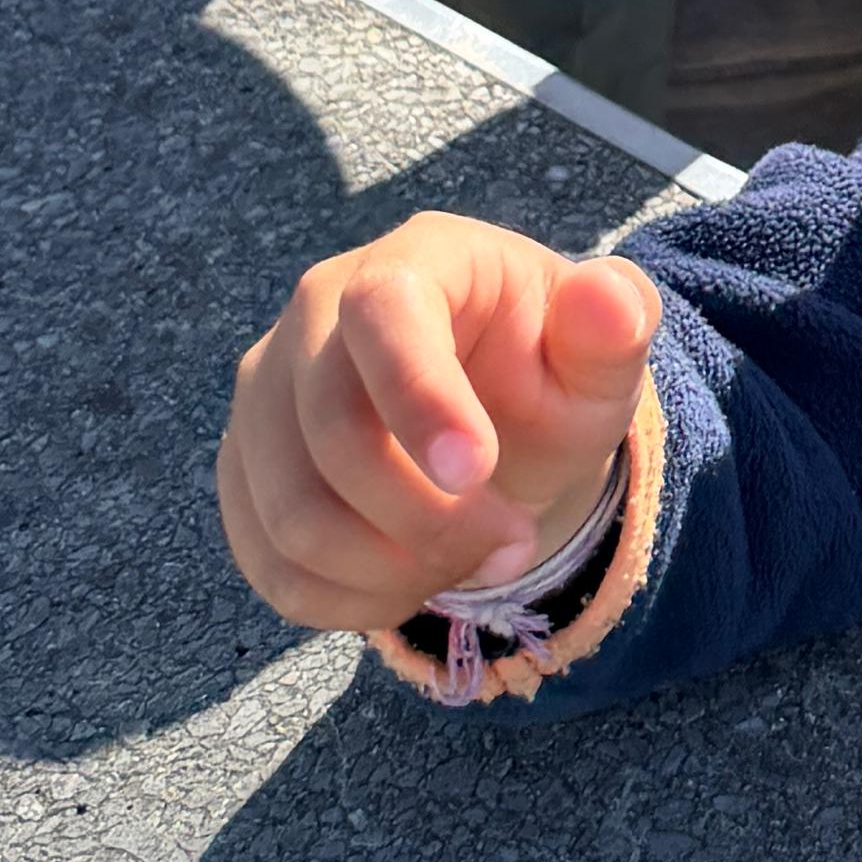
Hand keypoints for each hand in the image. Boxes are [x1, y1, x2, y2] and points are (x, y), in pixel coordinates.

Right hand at [219, 214, 659, 632]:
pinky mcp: (244, 472)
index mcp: (413, 261)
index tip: (477, 472)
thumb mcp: (599, 357)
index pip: (380, 312)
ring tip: (469, 562)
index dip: (419, 397)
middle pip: (331, 432)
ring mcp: (266, 395)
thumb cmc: (546, 376)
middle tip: (513, 543)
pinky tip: (412, 581)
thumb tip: (610, 298)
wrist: (493, 425)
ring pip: (292, 514)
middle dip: (430, 517)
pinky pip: (272, 564)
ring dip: (392, 568)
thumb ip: (617, 326)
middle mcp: (314, 314)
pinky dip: (349, 599)